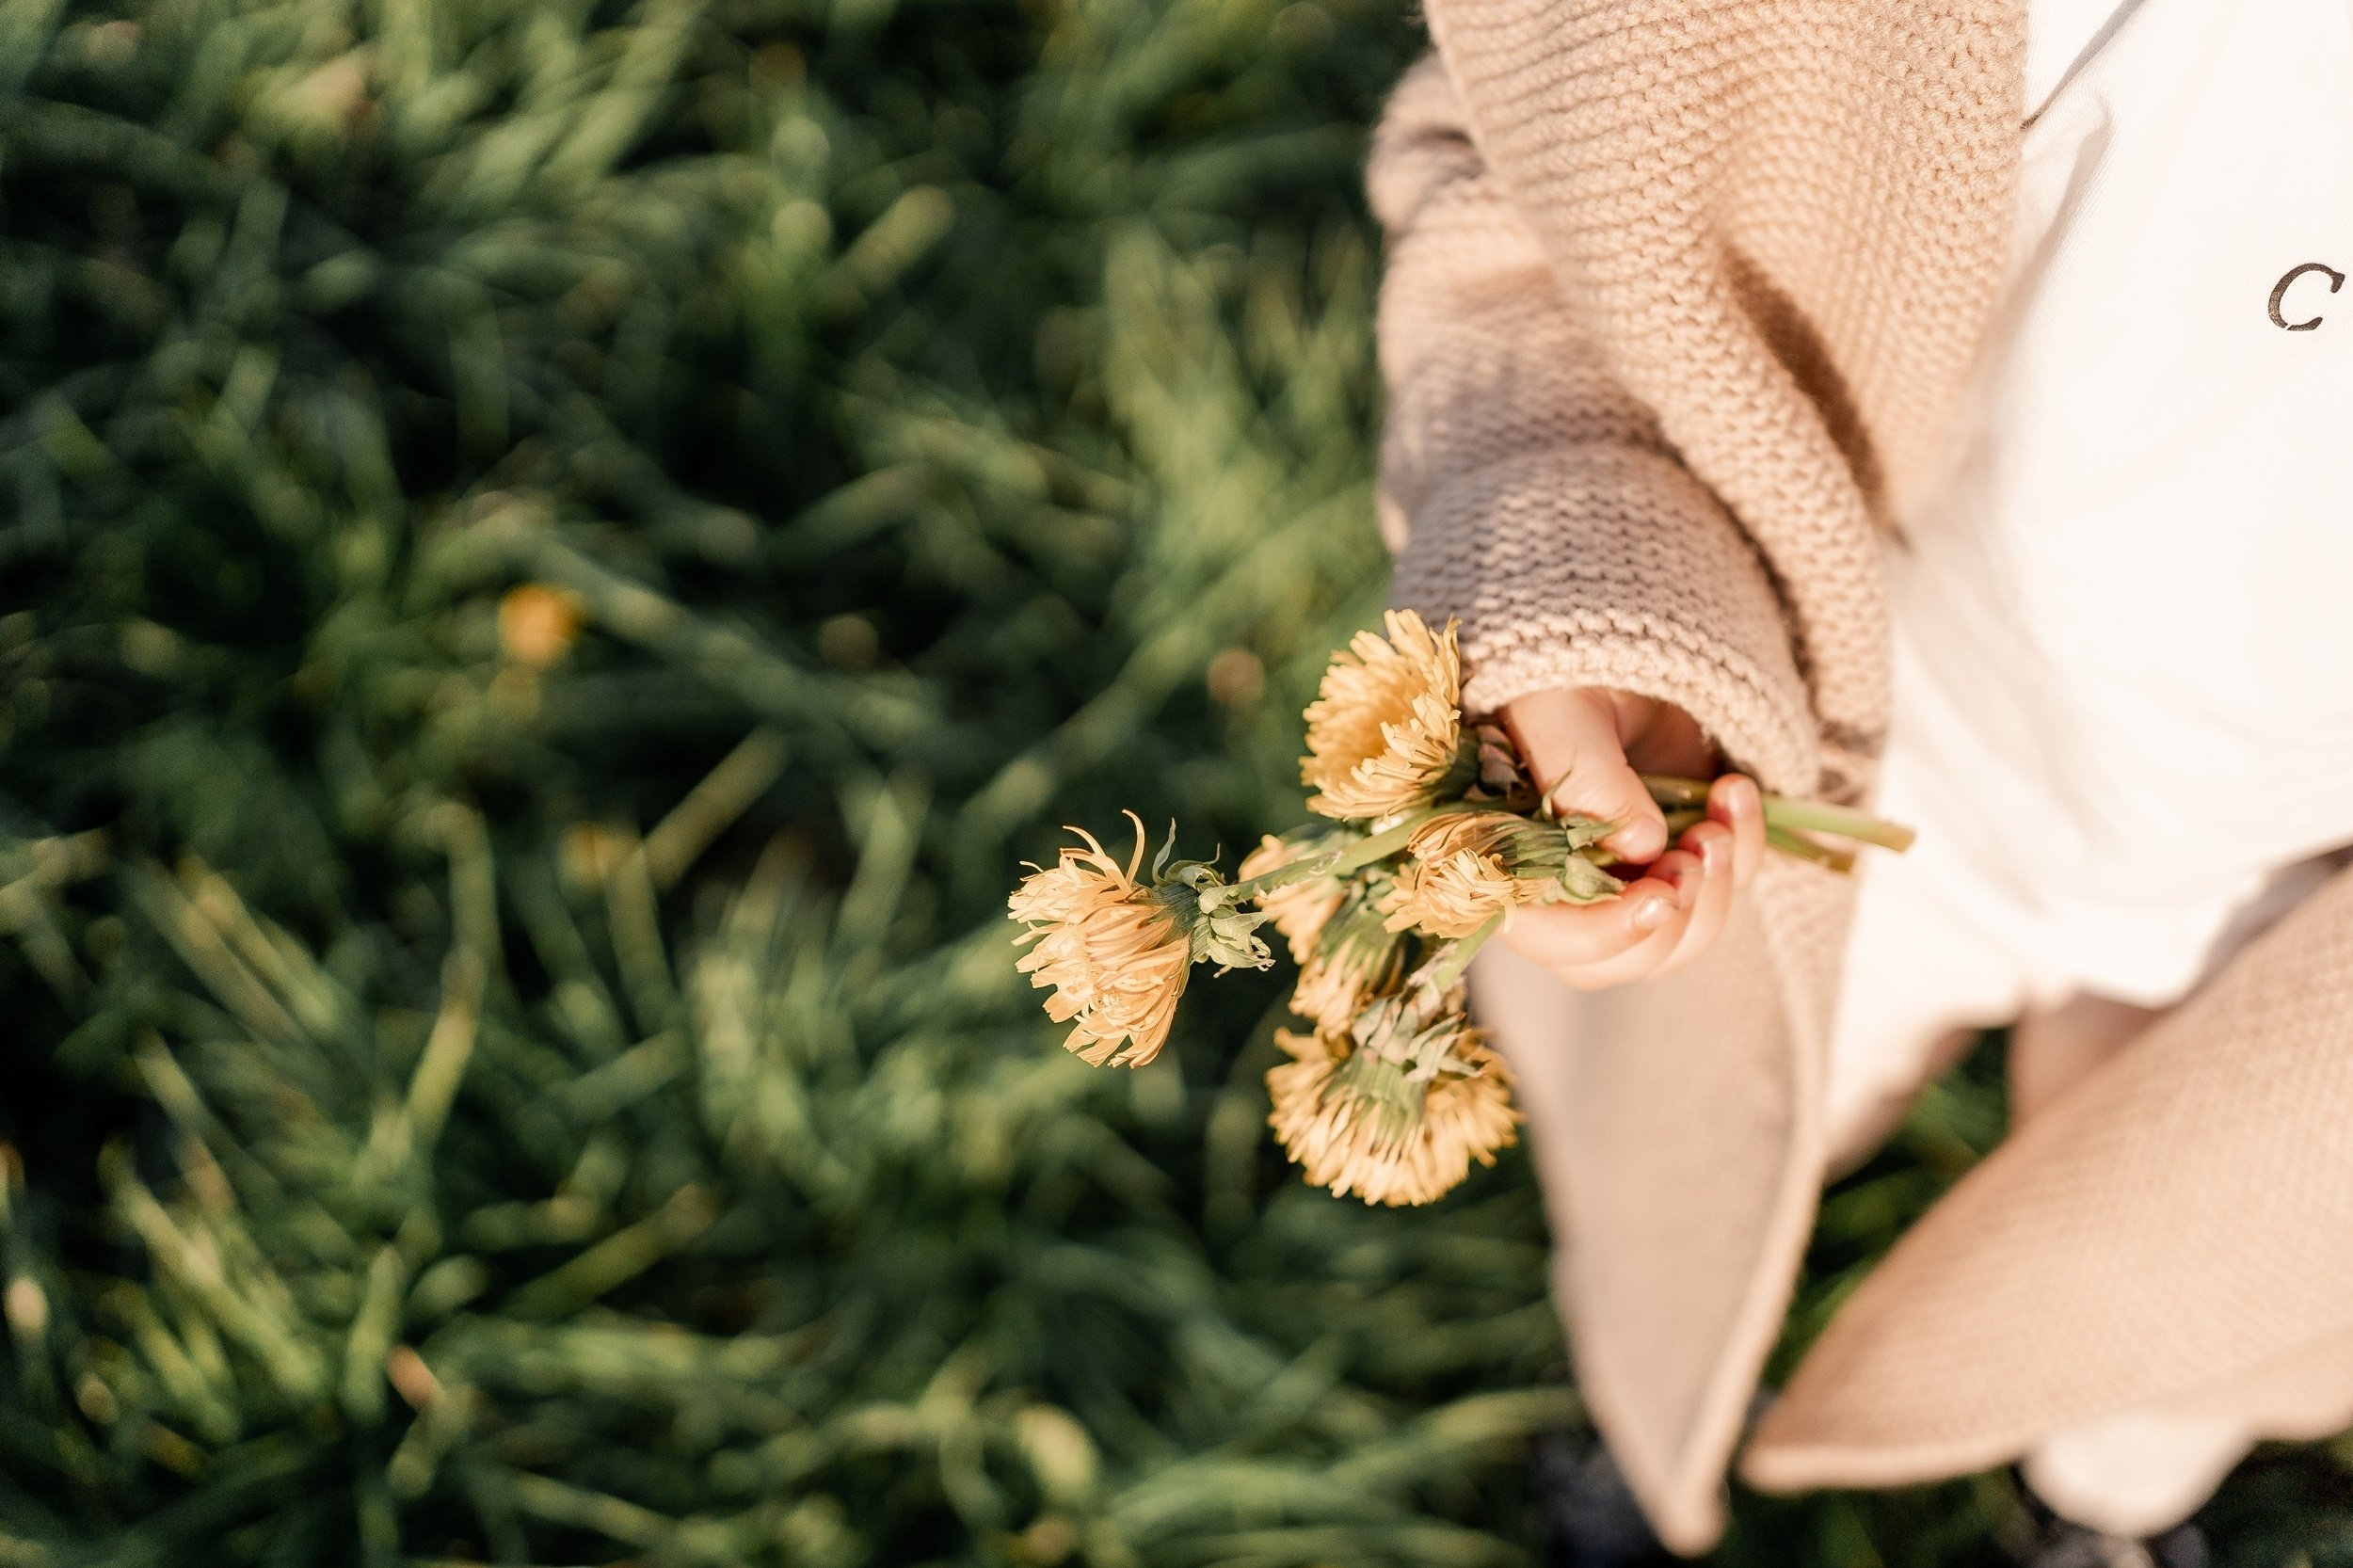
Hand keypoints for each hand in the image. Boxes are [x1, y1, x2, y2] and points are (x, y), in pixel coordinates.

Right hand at [1497, 687, 1764, 989]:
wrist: (1616, 649)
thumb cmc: (1562, 675)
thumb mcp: (1561, 712)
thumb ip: (1588, 779)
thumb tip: (1644, 846)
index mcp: (1509, 861)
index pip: (1547, 937)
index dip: (1603, 933)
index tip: (1658, 896)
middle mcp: (1561, 889)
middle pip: (1616, 960)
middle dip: (1672, 919)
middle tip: (1700, 847)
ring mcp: (1624, 883)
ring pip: (1675, 944)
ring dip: (1714, 893)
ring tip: (1720, 816)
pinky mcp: (1678, 863)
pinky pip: (1721, 894)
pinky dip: (1744, 852)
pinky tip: (1735, 790)